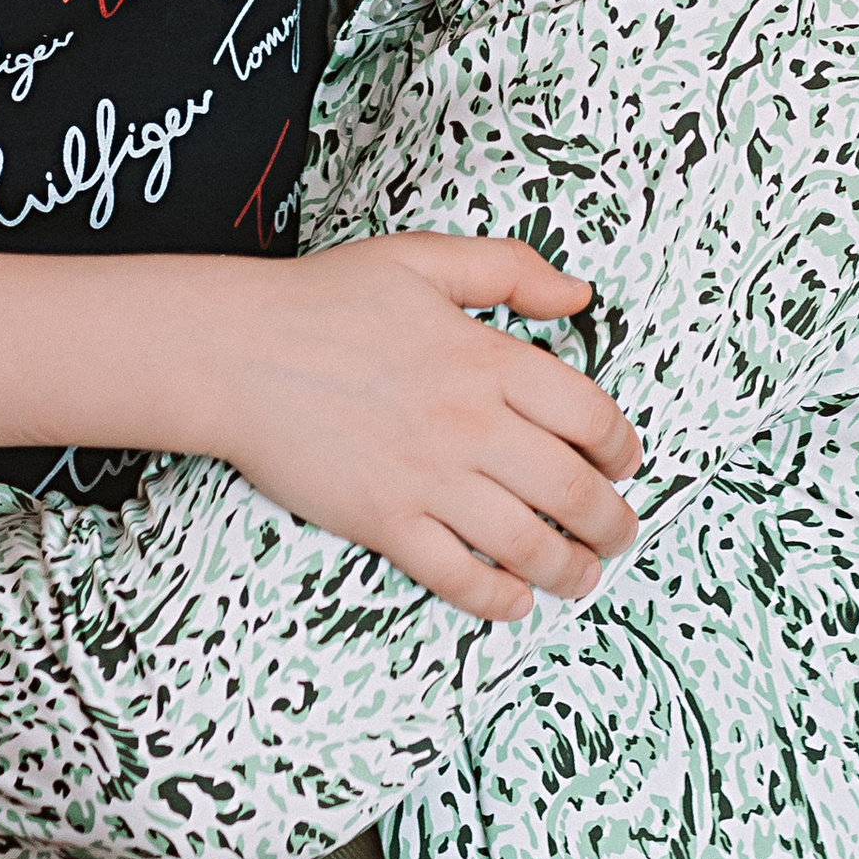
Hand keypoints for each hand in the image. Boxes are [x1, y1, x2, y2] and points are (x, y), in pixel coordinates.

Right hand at [203, 235, 642, 621]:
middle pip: (571, 490)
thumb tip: (578, 297)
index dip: (620, 447)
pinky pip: (456, 575)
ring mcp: (426, 478)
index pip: (588, 415)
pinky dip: (496, 598)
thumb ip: (510, 269)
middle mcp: (468, 423)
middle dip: (611, 521)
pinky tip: (514, 600)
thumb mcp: (423, 258)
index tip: (624, 462)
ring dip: (570, 568)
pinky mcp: (383, 521)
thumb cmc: (322, 301)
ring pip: (525, 542)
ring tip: (584, 575)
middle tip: (621, 532)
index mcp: (485, 357)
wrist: (234, 352)